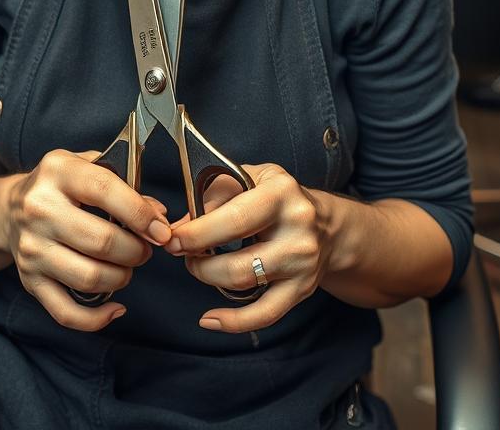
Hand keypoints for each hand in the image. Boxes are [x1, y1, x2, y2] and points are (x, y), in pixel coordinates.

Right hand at [5, 148, 171, 331]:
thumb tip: (158, 216)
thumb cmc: (62, 186)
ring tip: (127, 266)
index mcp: (58, 171)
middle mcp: (39, 209)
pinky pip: (66, 312)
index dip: (140, 214)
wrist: (10, 210)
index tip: (161, 231)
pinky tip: (116, 307)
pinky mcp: (29, 280)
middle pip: (101, 242)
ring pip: (89, 278)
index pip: (105, 190)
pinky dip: (97, 318)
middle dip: (136, 251)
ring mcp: (31, 248)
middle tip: (145, 249)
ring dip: (121, 277)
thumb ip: (126, 185)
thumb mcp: (89, 167)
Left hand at [164, 163, 338, 332]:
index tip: (173, 239)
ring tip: (198, 266)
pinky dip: (234, 322)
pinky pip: (265, 314)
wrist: (326, 224)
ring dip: (210, 279)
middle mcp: (297, 230)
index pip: (234, 220)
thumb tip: (177, 227)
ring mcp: (302, 264)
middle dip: (199, 262)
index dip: (197, 234)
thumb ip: (212, 196)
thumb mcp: (249, 177)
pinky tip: (210, 319)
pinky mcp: (302, 290)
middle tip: (181, 253)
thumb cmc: (278, 197)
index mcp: (281, 194)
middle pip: (238, 261)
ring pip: (245, 285)